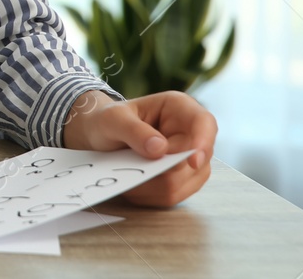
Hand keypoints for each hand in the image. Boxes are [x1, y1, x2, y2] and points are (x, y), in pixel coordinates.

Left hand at [61, 89, 217, 206]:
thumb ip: (134, 130)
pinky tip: (132, 186)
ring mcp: (189, 159)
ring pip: (185, 183)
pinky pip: (174, 196)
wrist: (98, 136)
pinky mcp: (181, 179)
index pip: (204, 123)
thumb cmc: (108, 120)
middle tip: (131, 166)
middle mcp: (190, 133)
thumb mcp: (112, 119)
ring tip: (128, 174)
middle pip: (194, 162)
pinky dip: (151, 195)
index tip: (193, 161)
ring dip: (154, 186)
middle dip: (162, 170)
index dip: (203, 143)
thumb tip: (160, 149)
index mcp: (179, 107)